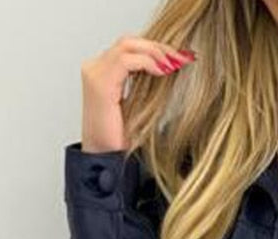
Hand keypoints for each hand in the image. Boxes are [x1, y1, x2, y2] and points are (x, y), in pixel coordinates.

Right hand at [78, 34, 195, 152]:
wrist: (107, 158)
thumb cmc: (121, 138)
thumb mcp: (139, 105)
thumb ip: (147, 84)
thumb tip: (169, 68)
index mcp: (103, 72)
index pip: (130, 48)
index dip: (156, 48)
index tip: (180, 56)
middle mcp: (95, 68)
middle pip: (129, 42)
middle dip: (159, 46)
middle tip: (183, 56)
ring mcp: (95, 74)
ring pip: (128, 46)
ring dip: (156, 52)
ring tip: (176, 63)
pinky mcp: (100, 84)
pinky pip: (126, 61)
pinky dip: (147, 62)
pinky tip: (163, 71)